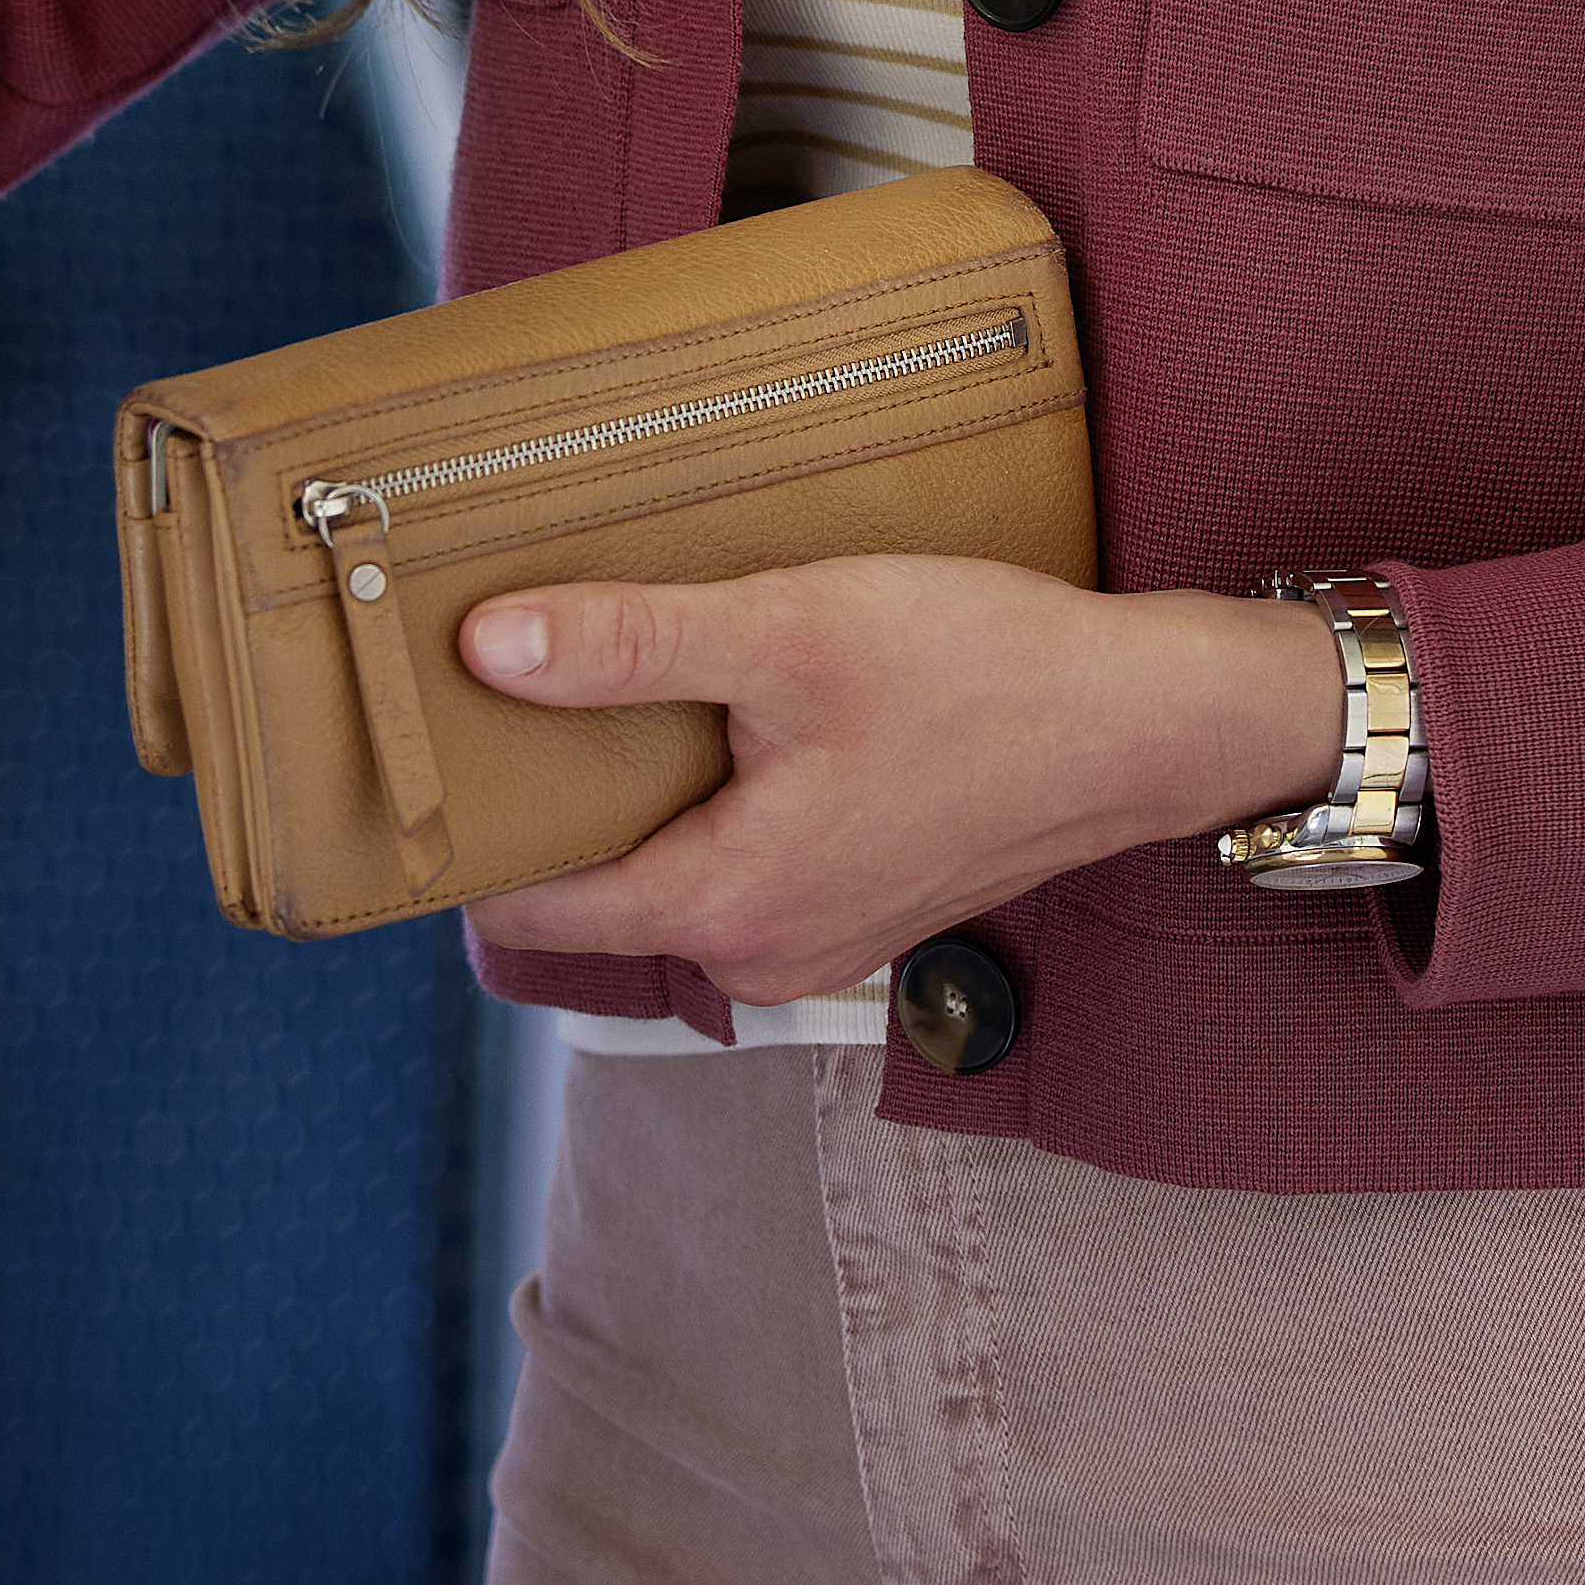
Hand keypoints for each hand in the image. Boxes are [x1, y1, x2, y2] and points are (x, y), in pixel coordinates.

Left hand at [457, 565, 1355, 1004]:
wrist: (1148, 721)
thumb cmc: (986, 674)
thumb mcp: (792, 630)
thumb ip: (631, 644)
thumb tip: (484, 651)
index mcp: (726, 905)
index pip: (527, 896)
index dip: (470, 819)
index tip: (436, 734)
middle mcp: (760, 954)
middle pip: (598, 882)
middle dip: (559, 792)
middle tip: (527, 674)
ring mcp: (815, 942)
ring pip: (673, 869)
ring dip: (647, 789)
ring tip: (638, 675)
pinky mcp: (859, 907)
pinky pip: (743, 863)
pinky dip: (721, 797)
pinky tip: (742, 709)